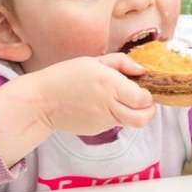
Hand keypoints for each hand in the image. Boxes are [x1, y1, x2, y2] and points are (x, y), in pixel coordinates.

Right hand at [0, 53, 154, 165]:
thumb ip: (121, 63)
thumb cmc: (65, 76)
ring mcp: (103, 121)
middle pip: (143, 118)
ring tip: (121, 101)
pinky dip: (115, 116)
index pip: (143, 99)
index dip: (148, 95)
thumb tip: (142, 71)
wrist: (42, 101)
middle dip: (149, 111)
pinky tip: (101, 105)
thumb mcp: (93, 61)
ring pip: (131, 123)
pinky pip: (114, 124)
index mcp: (110, 84)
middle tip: (144, 102)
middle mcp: (109, 105)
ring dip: (133, 113)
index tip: (142, 88)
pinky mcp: (96, 131)